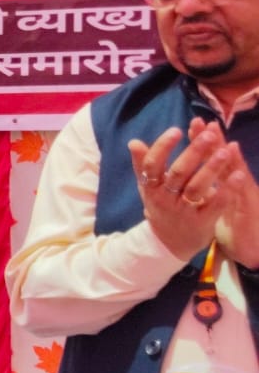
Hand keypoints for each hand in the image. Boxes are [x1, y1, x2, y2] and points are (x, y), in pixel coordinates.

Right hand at [129, 121, 231, 260]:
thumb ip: (142, 164)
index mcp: (151, 188)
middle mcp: (165, 199)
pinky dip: (227, 189)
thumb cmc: (160, 207)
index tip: (176, 130)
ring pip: (197, 187)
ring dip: (211, 168)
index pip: (153, 165)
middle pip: (178, 173)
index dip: (163, 147)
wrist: (169, 243)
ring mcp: (183, 211)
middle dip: (194, 153)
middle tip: (209, 135)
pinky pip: (216, 204)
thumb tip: (133, 142)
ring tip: (226, 151)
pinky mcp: (202, 221)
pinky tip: (238, 175)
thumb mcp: (147, 187)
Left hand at [206, 133, 258, 267]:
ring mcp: (244, 196)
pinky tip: (238, 174)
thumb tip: (191, 167)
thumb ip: (205, 182)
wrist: (250, 248)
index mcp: (224, 181)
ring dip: (232, 159)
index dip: (203, 141)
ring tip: (227, 142)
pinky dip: (240, 185)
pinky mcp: (248, 212)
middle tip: (206, 123)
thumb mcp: (214, 200)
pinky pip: (243, 198)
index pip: (211, 157)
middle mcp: (236, 185)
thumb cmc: (232, 222)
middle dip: (215, 142)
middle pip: (225, 160)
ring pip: (237, 175)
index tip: (193, 123)